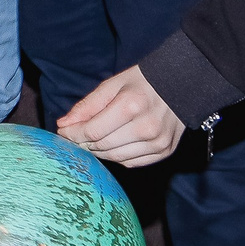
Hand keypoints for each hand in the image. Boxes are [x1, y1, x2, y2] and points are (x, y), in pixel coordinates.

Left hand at [57, 64, 185, 166]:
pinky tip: (113, 145)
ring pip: (116, 158)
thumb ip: (87, 105)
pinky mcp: (165, 151)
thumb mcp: (113, 85)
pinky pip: (132, 163)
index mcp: (131, 105)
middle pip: (103, 146)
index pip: (93, 131)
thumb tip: (63, 125)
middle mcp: (146, 127)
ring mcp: (158, 142)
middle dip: (83, 143)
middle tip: (75, 137)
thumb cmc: (142, 82)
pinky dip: (117, 157)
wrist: (181, 86)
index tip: (62, 132)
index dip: (73, 134)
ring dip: (99, 152)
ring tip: (92, 141)